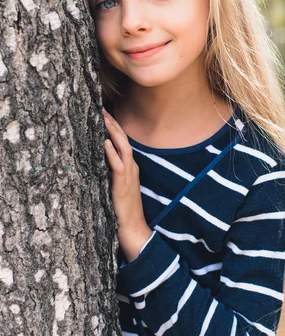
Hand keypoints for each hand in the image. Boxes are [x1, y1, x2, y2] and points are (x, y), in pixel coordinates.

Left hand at [102, 108, 151, 260]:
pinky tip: (106, 143)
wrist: (133, 227)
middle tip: (102, 108)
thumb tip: (100, 158)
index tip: (104, 113)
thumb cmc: (124, 208)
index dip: (115, 127)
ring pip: (123, 148)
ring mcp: (129, 175)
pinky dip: (112, 153)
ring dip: (114, 133)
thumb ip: (112, 172)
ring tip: (105, 119)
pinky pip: (118, 166)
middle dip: (113, 124)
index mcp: (130, 167)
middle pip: (123, 140)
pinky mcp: (123, 185)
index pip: (123, 142)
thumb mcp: (118, 186)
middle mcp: (131, 168)